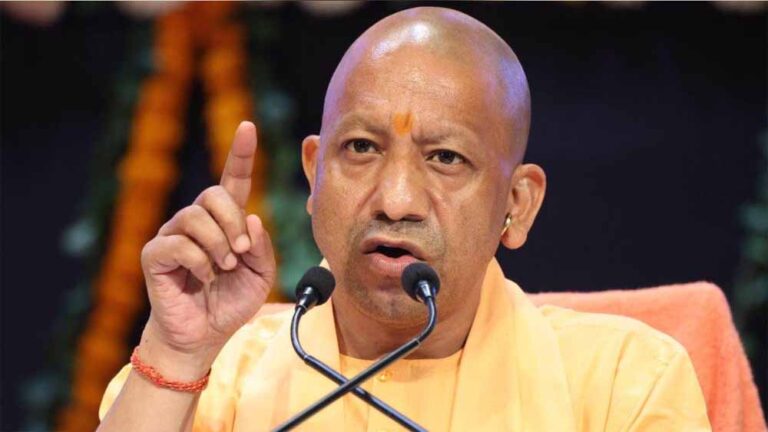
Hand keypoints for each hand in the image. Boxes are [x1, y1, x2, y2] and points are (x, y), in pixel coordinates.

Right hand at [138, 121, 275, 375]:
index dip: (241, 154)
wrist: (204, 336)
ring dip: (218, 245)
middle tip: (240, 251)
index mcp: (225, 221)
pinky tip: (202, 278)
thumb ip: (261, 246)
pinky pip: (179, 244)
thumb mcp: (260, 274)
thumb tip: (251, 218)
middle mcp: (196, 221)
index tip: (248, 127)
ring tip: (222, 267)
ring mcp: (172, 235)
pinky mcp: (155, 254)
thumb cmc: (230, 303)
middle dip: (233, 222)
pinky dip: (200, 264)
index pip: (233, 180)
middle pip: (214, 194)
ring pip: (196, 217)